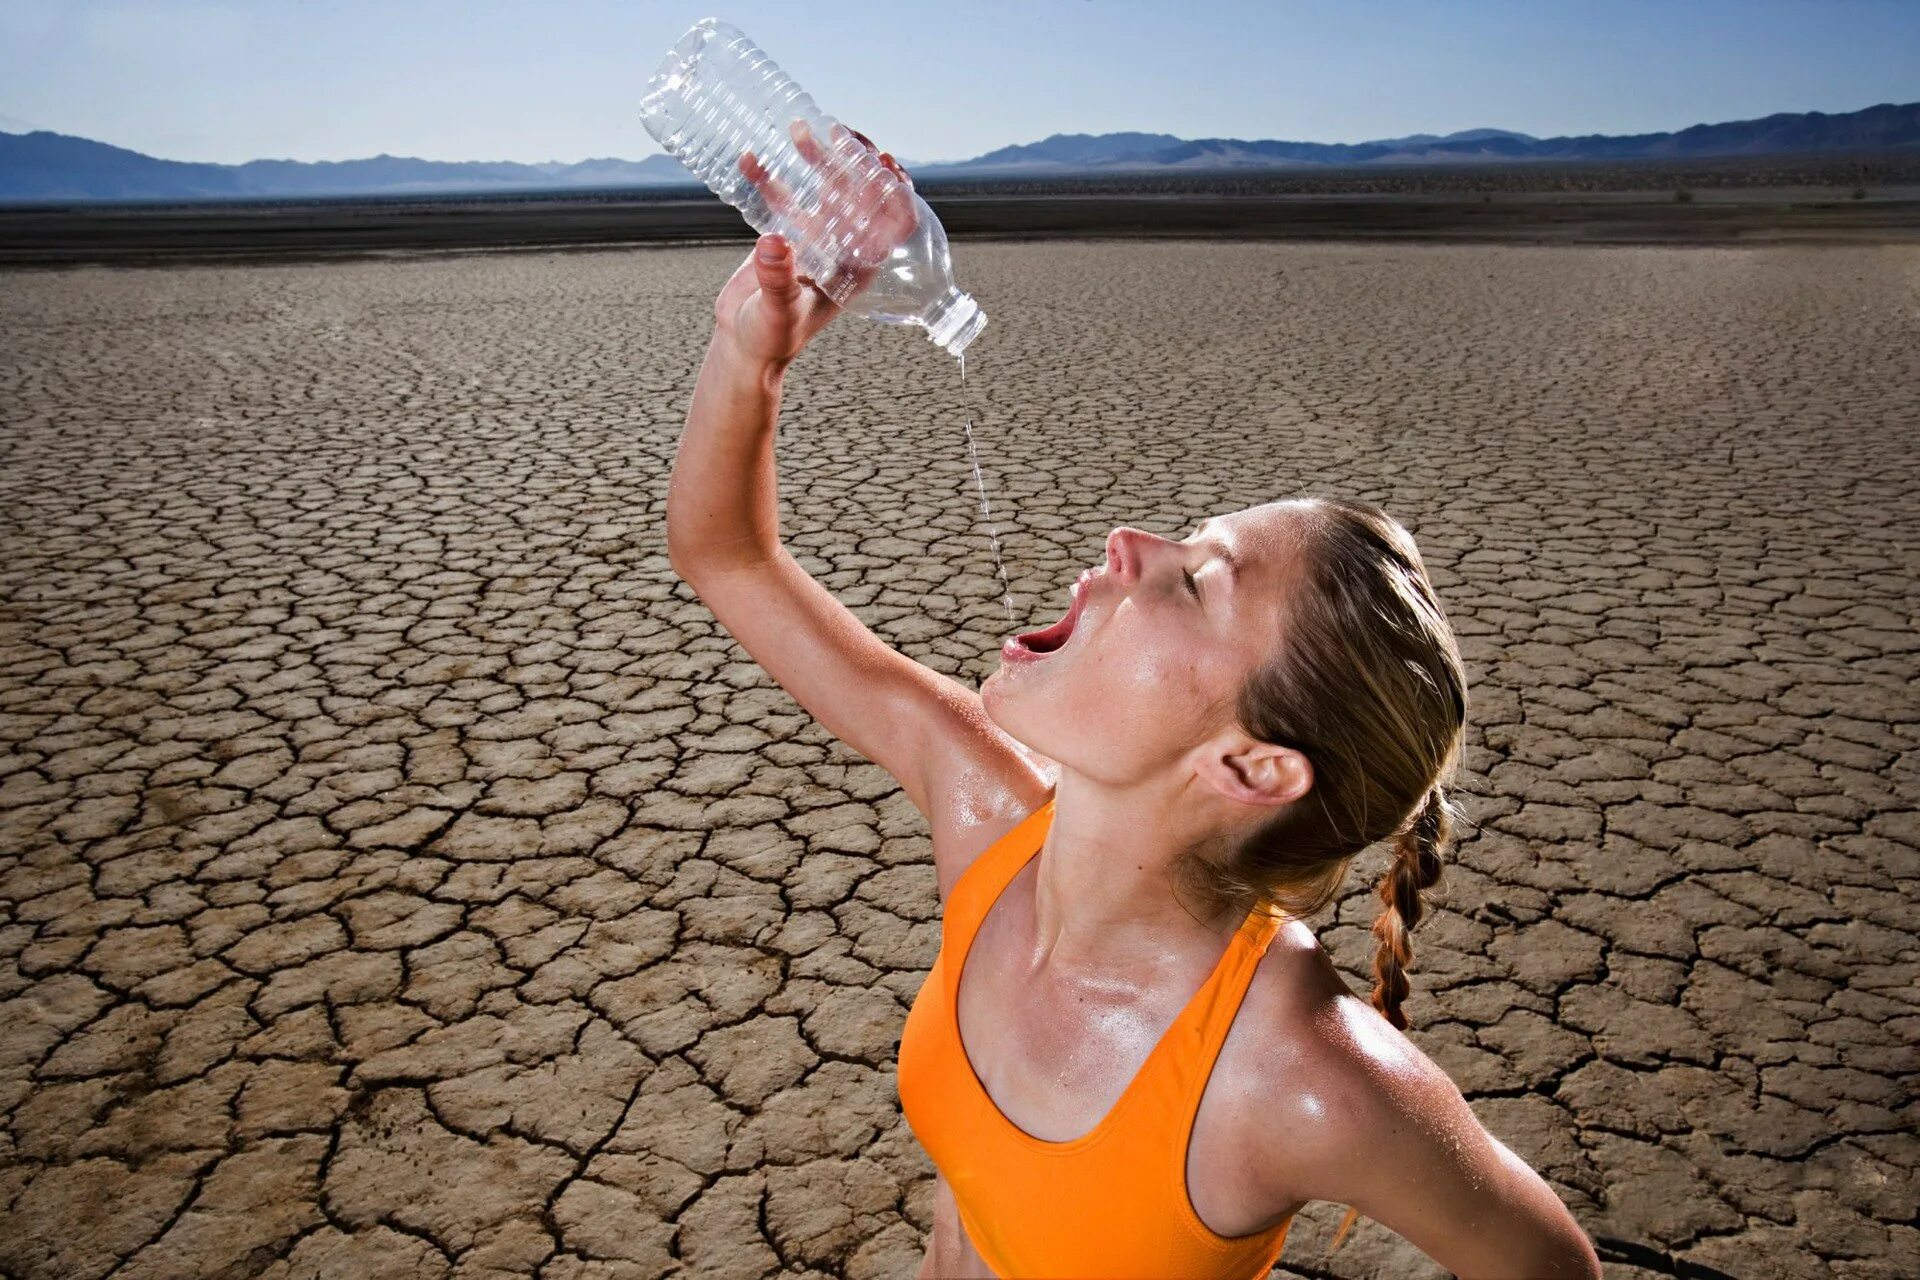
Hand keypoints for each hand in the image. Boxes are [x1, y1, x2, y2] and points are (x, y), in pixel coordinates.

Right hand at [710, 123, 914, 367]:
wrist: (742, 346)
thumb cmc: (770, 338)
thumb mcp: (778, 310)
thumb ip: (778, 280)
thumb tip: (775, 242)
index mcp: (857, 268)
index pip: (891, 225)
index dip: (896, 193)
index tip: (885, 163)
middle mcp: (842, 249)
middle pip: (860, 196)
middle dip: (853, 161)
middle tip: (836, 131)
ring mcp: (815, 239)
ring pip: (825, 189)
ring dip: (816, 158)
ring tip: (798, 129)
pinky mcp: (785, 235)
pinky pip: (782, 198)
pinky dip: (768, 177)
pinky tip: (750, 158)